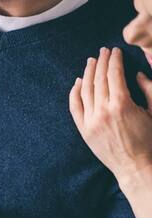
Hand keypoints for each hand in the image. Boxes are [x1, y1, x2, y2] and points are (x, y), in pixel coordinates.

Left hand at [70, 47, 151, 190]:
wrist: (135, 166)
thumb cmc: (150, 139)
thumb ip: (149, 89)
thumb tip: (137, 74)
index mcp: (122, 104)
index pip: (114, 74)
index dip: (114, 60)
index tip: (115, 51)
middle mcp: (103, 111)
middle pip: (98, 79)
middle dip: (101, 62)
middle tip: (102, 51)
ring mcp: (91, 121)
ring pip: (85, 91)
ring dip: (87, 73)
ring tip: (90, 62)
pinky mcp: (83, 130)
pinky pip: (75, 107)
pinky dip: (74, 93)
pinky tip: (77, 82)